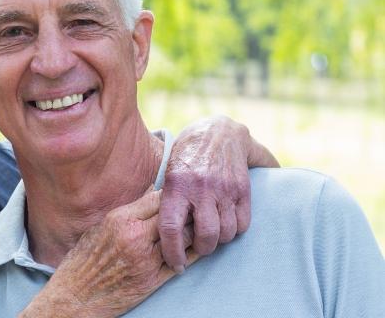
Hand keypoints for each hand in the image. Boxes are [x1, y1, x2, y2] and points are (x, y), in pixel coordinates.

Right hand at [20, 188, 197, 317]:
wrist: (77, 294)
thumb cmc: (84, 259)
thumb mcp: (100, 226)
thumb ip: (127, 211)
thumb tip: (150, 194)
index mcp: (121, 220)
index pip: (157, 198)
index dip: (170, 195)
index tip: (176, 194)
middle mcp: (135, 237)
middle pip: (174, 216)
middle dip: (185, 211)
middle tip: (194, 207)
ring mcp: (146, 260)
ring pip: (183, 238)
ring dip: (191, 231)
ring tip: (197, 226)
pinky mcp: (153, 280)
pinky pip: (182, 262)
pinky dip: (191, 253)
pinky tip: (195, 248)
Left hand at [158, 115, 277, 272]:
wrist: (218, 131)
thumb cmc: (186, 156)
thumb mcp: (168, 173)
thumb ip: (166, 201)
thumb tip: (153, 235)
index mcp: (176, 185)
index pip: (171, 228)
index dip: (171, 252)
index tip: (175, 265)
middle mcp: (201, 188)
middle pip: (205, 236)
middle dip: (201, 249)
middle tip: (196, 247)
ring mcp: (224, 189)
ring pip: (226, 233)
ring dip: (219, 240)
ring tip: (211, 233)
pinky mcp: (243, 189)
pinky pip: (242, 223)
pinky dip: (235, 230)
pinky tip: (226, 222)